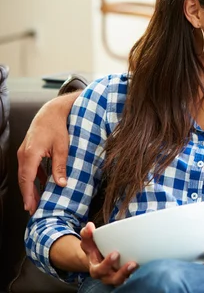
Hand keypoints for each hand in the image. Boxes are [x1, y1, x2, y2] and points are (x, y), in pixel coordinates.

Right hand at [18, 96, 72, 214]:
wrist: (52, 112)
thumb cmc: (57, 127)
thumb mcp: (62, 148)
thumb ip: (60, 166)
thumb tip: (61, 184)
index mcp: (31, 154)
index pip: (27, 179)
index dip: (28, 195)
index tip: (30, 207)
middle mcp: (24, 154)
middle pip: (23, 179)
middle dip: (28, 195)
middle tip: (33, 209)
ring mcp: (24, 152)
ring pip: (25, 174)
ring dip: (30, 187)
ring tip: (36, 200)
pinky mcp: (28, 150)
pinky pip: (28, 168)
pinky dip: (33, 177)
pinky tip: (41, 183)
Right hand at [80, 222, 137, 285]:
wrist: (97, 257)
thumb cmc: (94, 249)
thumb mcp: (88, 242)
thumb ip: (87, 234)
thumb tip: (89, 226)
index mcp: (96, 268)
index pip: (99, 270)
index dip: (107, 264)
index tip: (115, 253)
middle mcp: (106, 276)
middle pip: (114, 279)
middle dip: (122, 272)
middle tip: (131, 263)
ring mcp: (116, 276)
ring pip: (123, 280)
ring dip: (130, 273)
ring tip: (137, 264)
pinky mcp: (125, 275)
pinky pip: (131, 276)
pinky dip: (136, 271)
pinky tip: (142, 262)